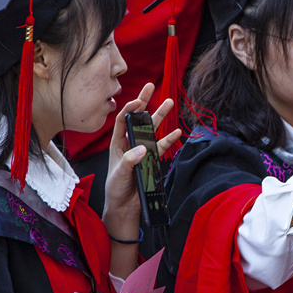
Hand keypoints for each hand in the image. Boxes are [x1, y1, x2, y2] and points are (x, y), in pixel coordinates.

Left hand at [103, 83, 180, 226]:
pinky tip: (176, 132)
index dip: (129, 109)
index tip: (138, 100)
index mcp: (117, 143)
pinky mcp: (152, 160)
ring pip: (152, 129)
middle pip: (138, 119)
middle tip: (151, 86)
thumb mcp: (120, 174)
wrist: (125, 206)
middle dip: (145, 102)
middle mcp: (130, 143)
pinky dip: (169, 139)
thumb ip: (130, 161)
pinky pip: (161, 146)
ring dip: (160, 117)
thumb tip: (143, 148)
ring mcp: (142, 150)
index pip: (122, 120)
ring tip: (169, 102)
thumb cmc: (116, 188)